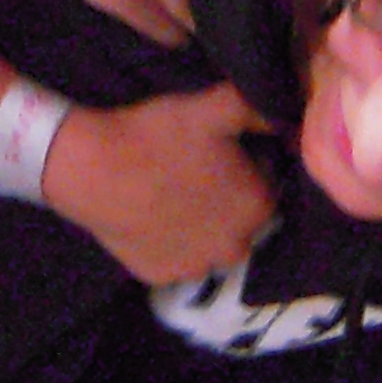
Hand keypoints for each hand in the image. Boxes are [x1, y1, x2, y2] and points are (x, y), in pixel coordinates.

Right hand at [42, 80, 273, 285]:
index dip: (249, 165)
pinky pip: (176, 258)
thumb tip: (286, 117)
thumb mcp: (217, 106)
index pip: (269, 184)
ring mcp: (197, 267)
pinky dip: (171, 241)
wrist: (95, 169)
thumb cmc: (161, 136)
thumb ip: (260, 110)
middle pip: (242, 219)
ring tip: (174, 193)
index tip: (224, 151)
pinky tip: (154, 214)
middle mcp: (236, 247)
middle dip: (229, 199)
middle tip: (197, 170)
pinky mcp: (161, 276)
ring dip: (203, 225)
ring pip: (211, 243)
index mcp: (258, 206)